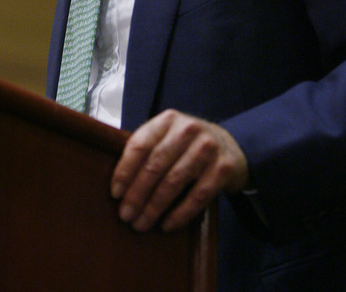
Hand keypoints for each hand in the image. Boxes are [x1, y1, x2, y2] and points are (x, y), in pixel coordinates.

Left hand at [110, 109, 247, 231]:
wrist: (231, 145)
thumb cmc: (188, 145)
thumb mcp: (168, 136)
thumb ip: (147, 149)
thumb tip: (118, 182)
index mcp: (168, 120)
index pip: (140, 144)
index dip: (125, 170)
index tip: (115, 193)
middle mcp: (189, 129)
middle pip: (155, 165)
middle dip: (137, 194)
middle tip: (125, 215)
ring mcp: (208, 147)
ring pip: (174, 181)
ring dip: (154, 207)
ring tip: (141, 224)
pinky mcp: (223, 168)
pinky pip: (197, 195)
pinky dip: (180, 213)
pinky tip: (167, 225)